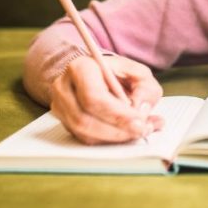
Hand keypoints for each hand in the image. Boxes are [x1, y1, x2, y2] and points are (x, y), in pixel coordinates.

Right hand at [49, 53, 164, 144]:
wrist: (98, 75)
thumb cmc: (118, 73)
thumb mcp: (138, 73)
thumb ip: (146, 89)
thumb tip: (141, 111)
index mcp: (81, 67)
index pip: (93, 96)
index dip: (117, 114)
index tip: (139, 121)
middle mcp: (64, 87)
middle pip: (84, 119)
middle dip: (116, 130)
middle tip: (140, 131)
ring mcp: (60, 106)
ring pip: (83, 132)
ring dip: (113, 138)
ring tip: (137, 132)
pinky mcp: (64, 121)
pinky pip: (84, 138)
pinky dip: (107, 140)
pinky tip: (124, 134)